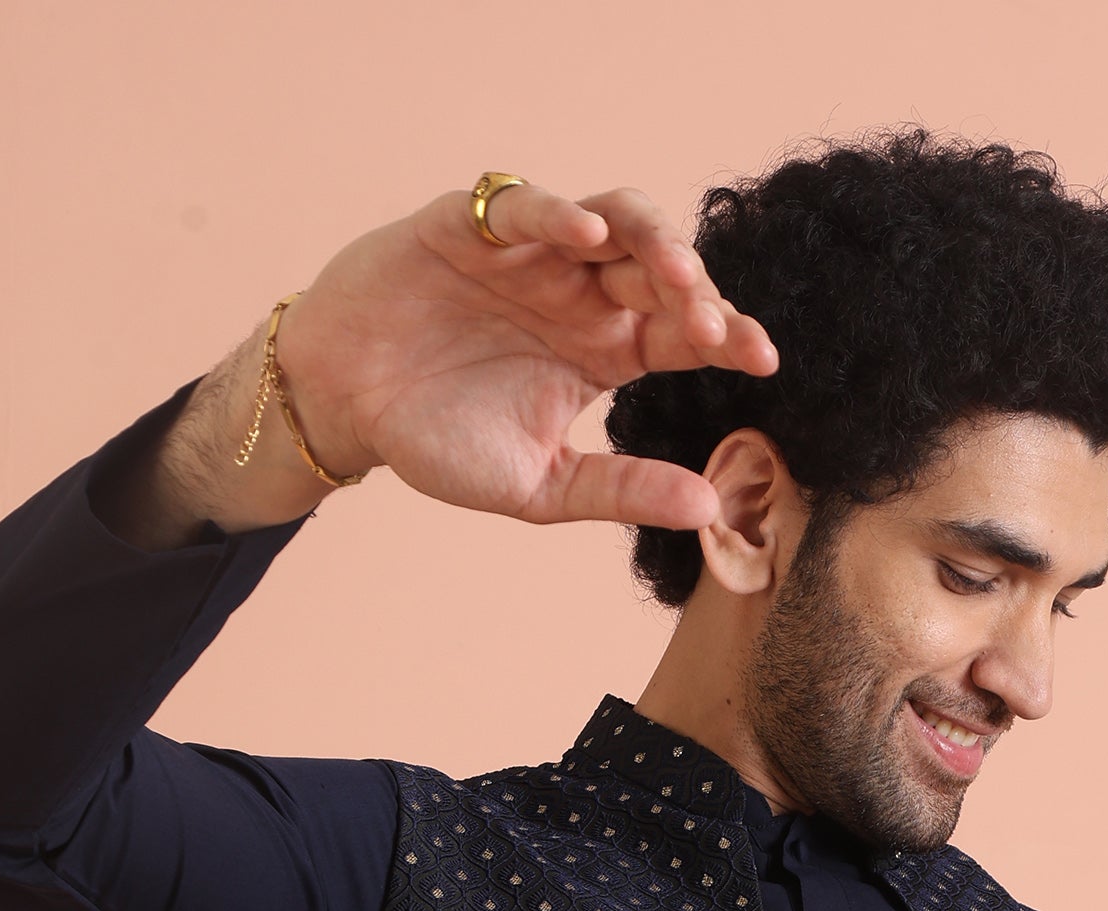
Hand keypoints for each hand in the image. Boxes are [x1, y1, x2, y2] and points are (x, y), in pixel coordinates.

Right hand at [278, 181, 777, 525]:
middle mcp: (577, 294)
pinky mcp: (470, 226)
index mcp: (602, 351)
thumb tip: (709, 508)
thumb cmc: (439, 442)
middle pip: (658, 270)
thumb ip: (621, 491)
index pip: (681, 332)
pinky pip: (523, 204)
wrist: (345, 409)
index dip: (726, 335)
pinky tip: (587, 236)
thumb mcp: (540, 488)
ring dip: (650, 238)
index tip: (763, 358)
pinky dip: (557, 212)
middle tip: (715, 326)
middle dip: (696, 290)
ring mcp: (530, 255)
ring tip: (675, 274)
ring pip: (612, 218)